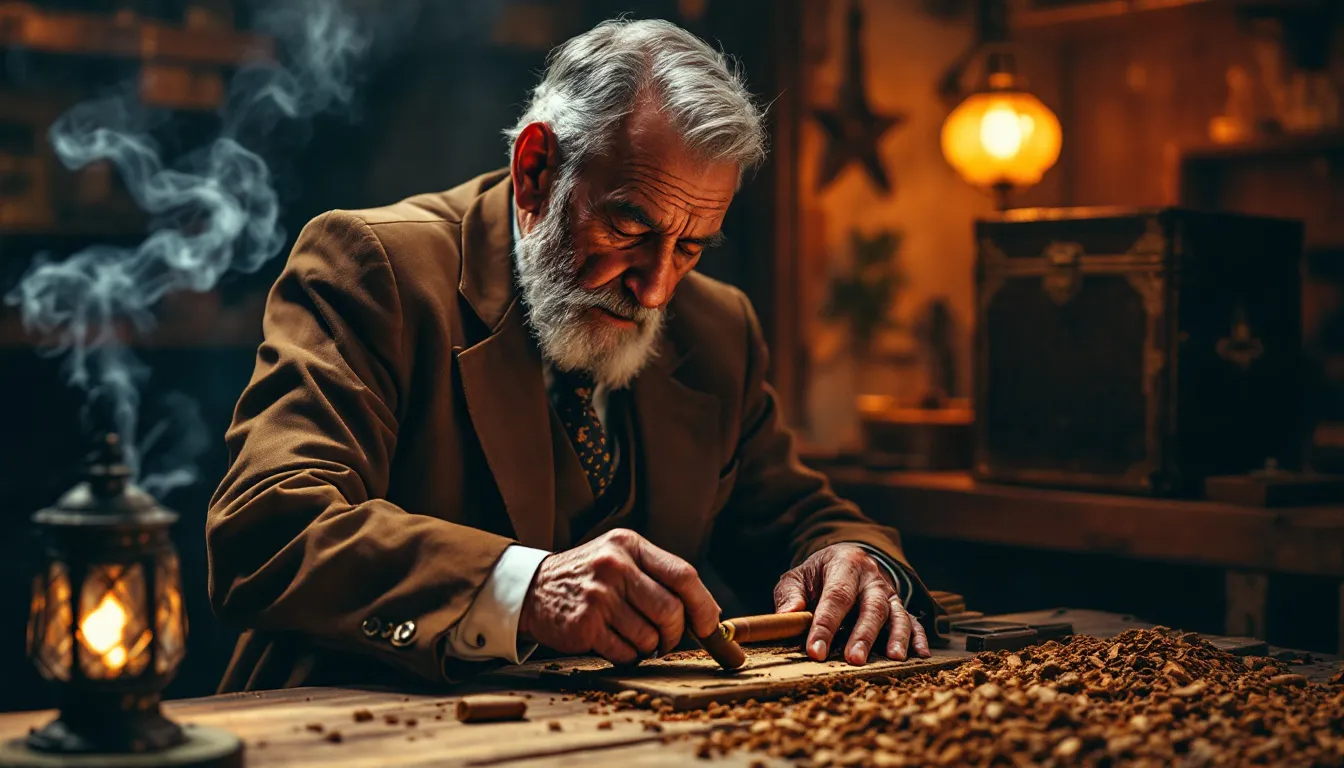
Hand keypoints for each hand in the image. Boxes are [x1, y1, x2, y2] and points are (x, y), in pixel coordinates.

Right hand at [519, 528, 721, 664]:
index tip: (710, 625)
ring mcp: (598, 596)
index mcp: (629, 545)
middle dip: (675, 634)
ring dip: (648, 647)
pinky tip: (613, 642)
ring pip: (649, 637)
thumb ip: (661, 577)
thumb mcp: (621, 558)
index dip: (703, 605)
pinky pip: (625, 653)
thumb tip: (710, 613)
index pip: (683, 575)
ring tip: (631, 636)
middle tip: (665, 639)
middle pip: (671, 611)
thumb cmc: (588, 576)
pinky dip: (627, 655)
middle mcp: (614, 566)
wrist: (532, 588)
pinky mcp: (585, 626)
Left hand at [773, 543, 929, 664]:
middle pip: (871, 606)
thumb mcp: (799, 576)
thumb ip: (790, 594)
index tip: (815, 651)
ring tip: (894, 658)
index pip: (836, 596)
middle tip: (854, 659)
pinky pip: (913, 620)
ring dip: (896, 636)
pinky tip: (920, 654)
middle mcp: (872, 578)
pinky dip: (919, 637)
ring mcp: (889, 592)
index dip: (826, 624)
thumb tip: (787, 615)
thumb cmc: (819, 574)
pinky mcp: (899, 606)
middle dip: (863, 634)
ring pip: (896, 613)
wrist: (847, 558)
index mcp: (845, 564)